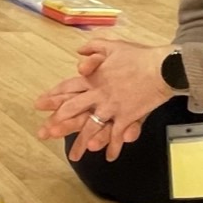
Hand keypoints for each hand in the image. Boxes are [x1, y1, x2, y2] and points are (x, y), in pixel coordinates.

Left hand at [35, 40, 171, 160]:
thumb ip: (94, 48)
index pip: (68, 88)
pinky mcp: (127, 116)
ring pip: (92, 127)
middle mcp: (98, 94)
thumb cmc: (139, 55)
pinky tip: (108, 157)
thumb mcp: (113, 45)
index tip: (40, 104)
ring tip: (74, 156)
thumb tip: (79, 50)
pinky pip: (117, 135)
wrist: (162, 67)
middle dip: (58, 123)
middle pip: (73, 110)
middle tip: (46, 133)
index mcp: (93, 78)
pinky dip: (113, 147)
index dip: (53, 96)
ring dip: (82, 143)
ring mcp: (112, 107)